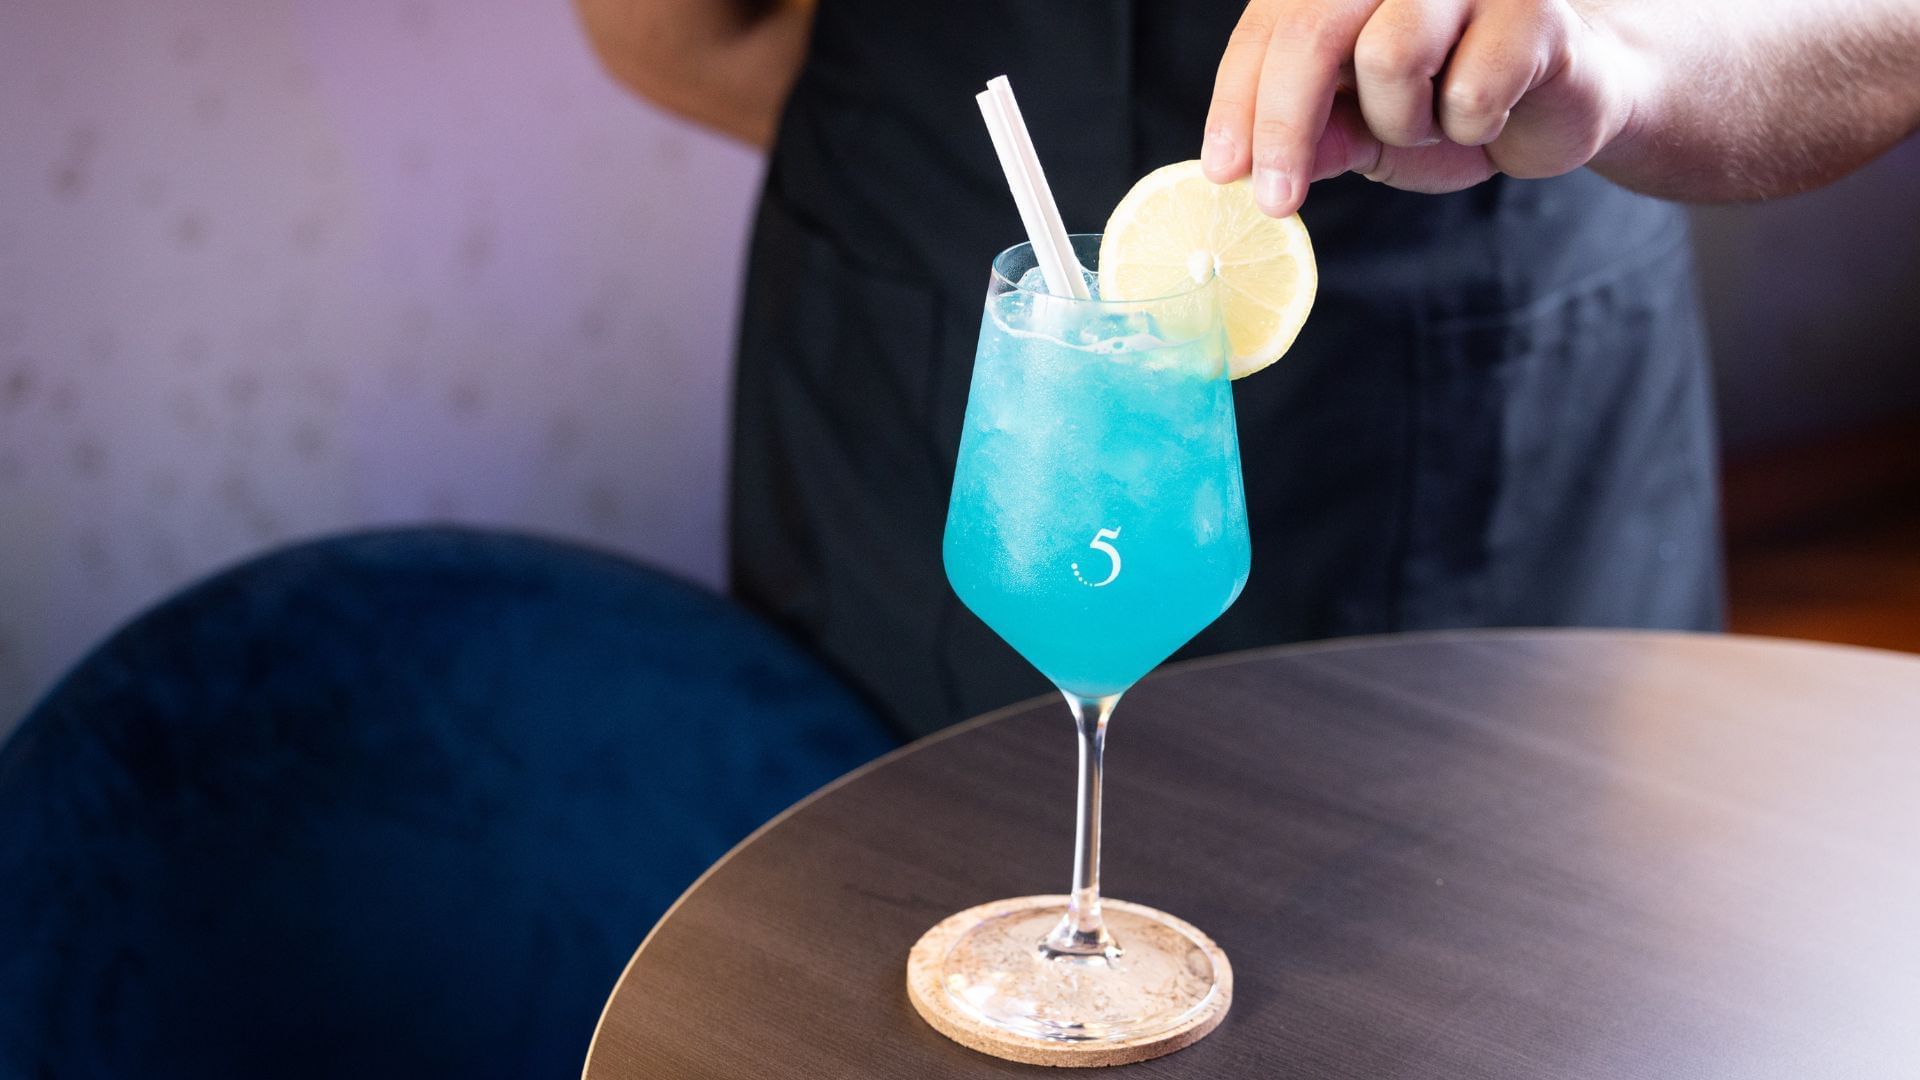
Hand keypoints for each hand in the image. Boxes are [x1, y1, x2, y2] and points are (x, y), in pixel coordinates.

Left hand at [1202, 0, 1645, 215]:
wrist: (1561, 103)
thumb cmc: (1451, 104)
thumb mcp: (1363, 130)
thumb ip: (1310, 135)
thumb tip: (1239, 165)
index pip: (1268, 26)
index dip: (1236, 102)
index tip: (1223, 170)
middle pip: (1312, 31)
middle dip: (1283, 126)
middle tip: (1275, 202)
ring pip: (1391, 53)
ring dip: (1402, 120)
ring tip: (1433, 121)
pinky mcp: (1536, 7)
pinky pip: (1473, 91)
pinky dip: (1472, 128)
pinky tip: (1494, 113)